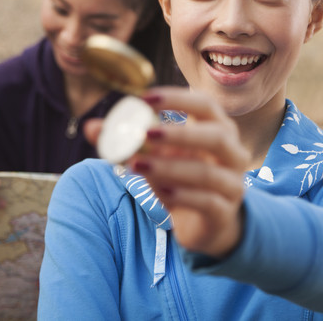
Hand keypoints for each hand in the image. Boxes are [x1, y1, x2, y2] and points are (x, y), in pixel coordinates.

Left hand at [86, 87, 250, 257]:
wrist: (205, 222)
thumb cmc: (179, 177)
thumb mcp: (154, 156)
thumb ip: (124, 141)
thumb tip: (90, 127)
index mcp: (218, 128)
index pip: (205, 104)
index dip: (177, 99)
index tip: (144, 99)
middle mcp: (232, 153)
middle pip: (216, 136)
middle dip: (179, 134)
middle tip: (145, 136)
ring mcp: (232, 184)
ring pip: (208, 173)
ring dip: (170, 168)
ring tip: (138, 167)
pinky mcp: (224, 212)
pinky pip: (207, 202)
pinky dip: (181, 196)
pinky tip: (159, 193)